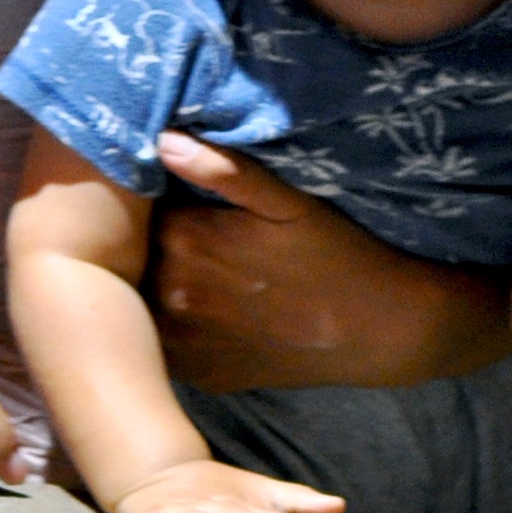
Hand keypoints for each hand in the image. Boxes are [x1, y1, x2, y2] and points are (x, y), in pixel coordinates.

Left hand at [148, 134, 511, 392]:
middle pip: (134, 259)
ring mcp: (181, 338)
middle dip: (147, 247)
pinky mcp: (195, 372)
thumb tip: (162, 140)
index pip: (135, 214)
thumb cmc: (335, 254)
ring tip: (202, 277)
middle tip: (192, 242)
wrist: (377, 330)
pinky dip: (173, 329)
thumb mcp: (287, 202)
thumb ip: (223, 169)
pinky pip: (163, 345)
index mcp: (183, 239)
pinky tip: (208, 315)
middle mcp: (171, 291)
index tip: (167, 203)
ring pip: (143, 302)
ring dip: (155, 289)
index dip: (148, 206)